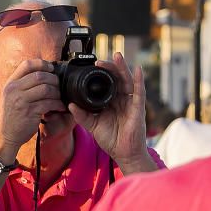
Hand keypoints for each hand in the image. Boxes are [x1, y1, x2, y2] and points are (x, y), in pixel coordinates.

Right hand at [0, 60, 65, 158]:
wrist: (5, 135)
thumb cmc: (12, 115)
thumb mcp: (11, 96)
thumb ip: (23, 84)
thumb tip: (44, 73)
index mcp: (10, 83)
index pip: (27, 65)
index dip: (42, 64)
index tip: (51, 68)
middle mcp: (14, 90)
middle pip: (39, 76)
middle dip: (53, 79)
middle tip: (59, 85)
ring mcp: (21, 101)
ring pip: (46, 89)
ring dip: (57, 92)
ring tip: (60, 97)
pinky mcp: (30, 112)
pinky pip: (49, 103)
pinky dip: (58, 104)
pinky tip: (60, 107)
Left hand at [69, 53, 151, 170]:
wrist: (124, 154)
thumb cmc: (112, 140)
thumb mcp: (92, 126)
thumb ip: (82, 116)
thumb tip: (70, 105)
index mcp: (111, 102)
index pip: (106, 84)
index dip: (100, 74)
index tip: (91, 66)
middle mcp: (121, 99)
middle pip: (116, 78)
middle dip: (110, 67)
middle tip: (99, 61)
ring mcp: (131, 102)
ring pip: (127, 81)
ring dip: (122, 68)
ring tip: (117, 56)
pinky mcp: (138, 108)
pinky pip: (139, 91)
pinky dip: (139, 80)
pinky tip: (137, 69)